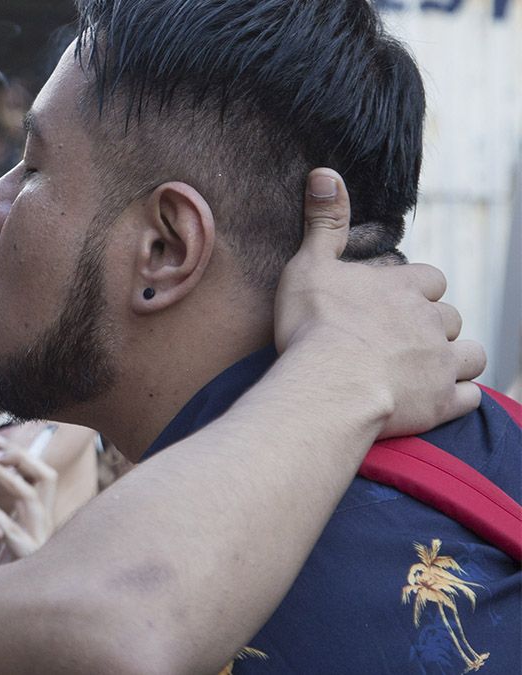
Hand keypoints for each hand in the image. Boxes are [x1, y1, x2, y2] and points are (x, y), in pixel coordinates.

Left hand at [0, 439, 58, 561]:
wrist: (13, 605)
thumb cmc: (6, 566)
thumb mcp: (9, 531)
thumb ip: (6, 508)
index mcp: (39, 513)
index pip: (41, 473)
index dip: (23, 453)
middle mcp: (43, 522)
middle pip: (47, 477)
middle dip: (22, 456)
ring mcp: (38, 539)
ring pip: (30, 498)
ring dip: (5, 476)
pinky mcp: (25, 558)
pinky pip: (11, 529)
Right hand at [275, 168, 484, 437]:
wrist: (327, 384)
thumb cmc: (313, 324)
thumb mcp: (309, 265)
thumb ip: (323, 222)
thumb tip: (324, 172)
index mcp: (402, 287)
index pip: (430, 280)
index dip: (417, 291)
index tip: (396, 302)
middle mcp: (430, 321)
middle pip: (451, 318)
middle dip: (434, 328)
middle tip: (402, 341)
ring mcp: (440, 363)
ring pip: (471, 354)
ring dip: (456, 360)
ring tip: (428, 370)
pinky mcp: (441, 402)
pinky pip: (470, 396)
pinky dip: (458, 397)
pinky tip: (436, 400)